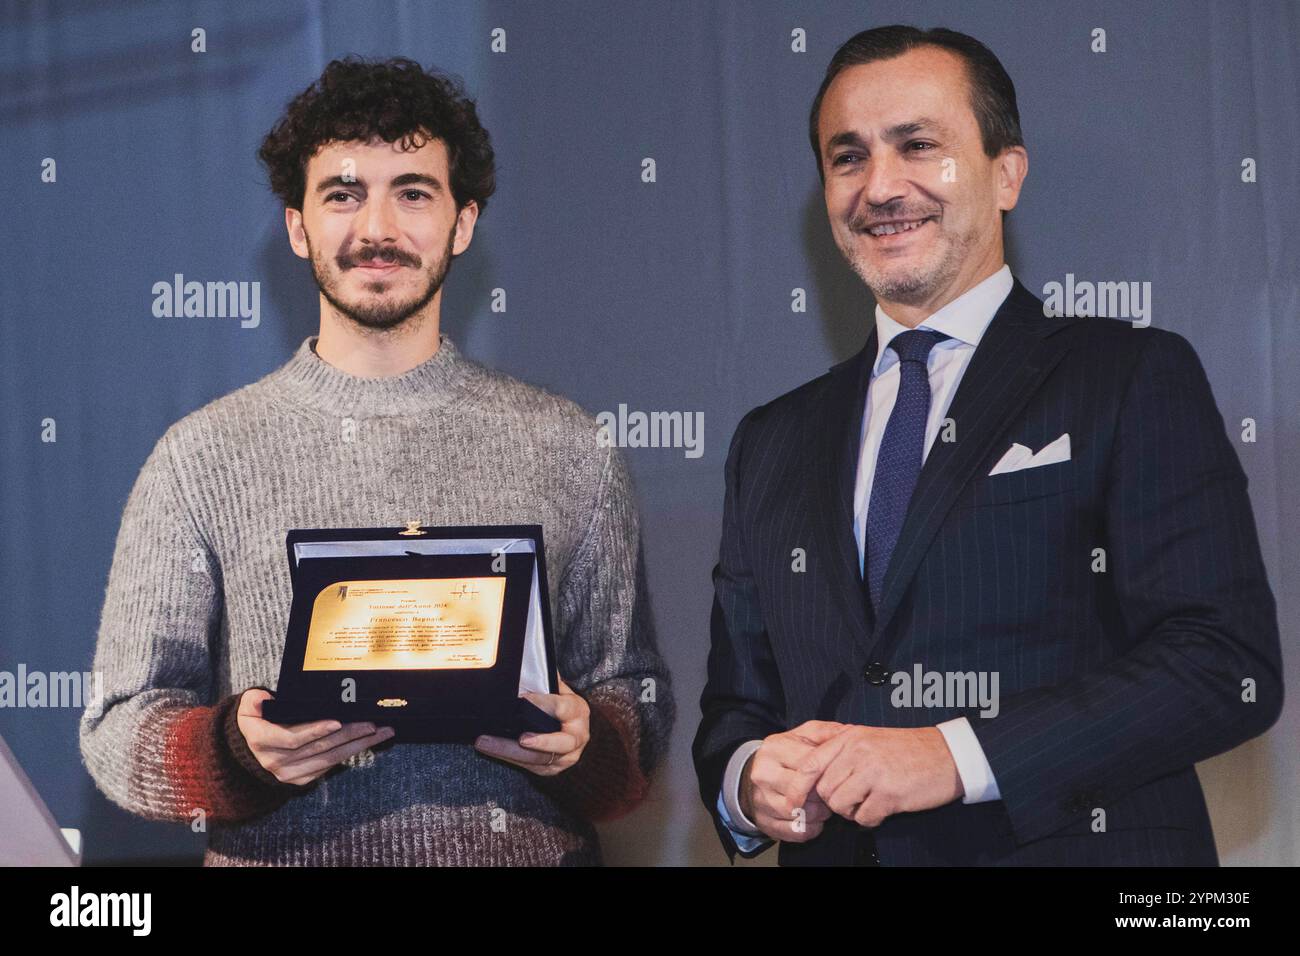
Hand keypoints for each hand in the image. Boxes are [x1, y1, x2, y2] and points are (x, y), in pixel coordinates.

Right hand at [236, 689, 395, 785]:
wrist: (249, 746)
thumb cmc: (257, 717)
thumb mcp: (249, 705)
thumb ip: (255, 700)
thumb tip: (265, 699)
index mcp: (261, 740)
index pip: (292, 738)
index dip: (315, 730)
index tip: (338, 722)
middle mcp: (274, 761)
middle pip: (318, 748)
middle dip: (348, 735)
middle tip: (372, 723)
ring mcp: (288, 774)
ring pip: (328, 759)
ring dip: (357, 746)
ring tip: (380, 732)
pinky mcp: (300, 780)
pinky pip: (328, 766)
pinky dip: (348, 754)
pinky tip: (366, 743)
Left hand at [473, 678, 589, 776]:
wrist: (575, 731)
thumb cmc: (564, 707)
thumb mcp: (560, 690)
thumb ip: (547, 679)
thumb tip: (530, 658)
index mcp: (578, 712)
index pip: (561, 708)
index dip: (542, 703)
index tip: (522, 699)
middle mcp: (577, 737)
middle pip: (560, 743)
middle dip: (540, 742)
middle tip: (521, 739)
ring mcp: (565, 757)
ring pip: (539, 759)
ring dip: (510, 751)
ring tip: (486, 742)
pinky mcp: (551, 769)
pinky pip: (528, 767)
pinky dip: (508, 758)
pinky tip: (490, 749)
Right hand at [739, 721, 845, 842]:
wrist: (751, 775)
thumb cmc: (786, 754)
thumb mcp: (804, 735)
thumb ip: (827, 732)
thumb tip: (852, 733)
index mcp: (774, 748)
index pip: (809, 764)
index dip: (829, 772)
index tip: (838, 774)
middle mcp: (763, 774)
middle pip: (804, 791)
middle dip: (824, 795)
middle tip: (832, 793)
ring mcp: (761, 800)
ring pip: (801, 814)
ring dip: (820, 813)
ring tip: (824, 805)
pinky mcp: (764, 822)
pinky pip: (796, 832)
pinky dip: (811, 828)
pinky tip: (814, 819)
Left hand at [791, 725, 963, 827]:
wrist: (947, 756)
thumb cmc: (908, 750)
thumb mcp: (869, 738)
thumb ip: (841, 750)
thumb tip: (812, 772)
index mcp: (850, 737)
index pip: (810, 763)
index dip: (798, 787)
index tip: (794, 802)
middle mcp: (858, 752)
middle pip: (824, 789)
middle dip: (834, 801)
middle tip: (853, 799)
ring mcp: (873, 772)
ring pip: (839, 805)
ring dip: (851, 811)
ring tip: (868, 802)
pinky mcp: (889, 793)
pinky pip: (863, 817)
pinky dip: (870, 819)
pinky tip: (883, 808)